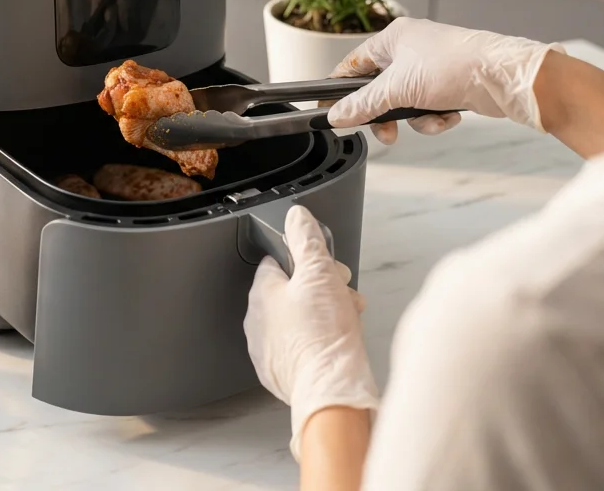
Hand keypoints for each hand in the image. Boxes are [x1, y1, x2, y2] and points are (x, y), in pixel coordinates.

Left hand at [244, 205, 378, 459]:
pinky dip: (318, 342)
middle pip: (291, 292)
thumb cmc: (323, 334)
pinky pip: (299, 347)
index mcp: (260, 293)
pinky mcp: (279, 373)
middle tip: (343, 295)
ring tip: (346, 320)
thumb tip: (296, 216)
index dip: (308, 261)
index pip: (277, 262)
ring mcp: (266, 350)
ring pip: (298, 320)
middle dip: (322, 290)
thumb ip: (306, 239)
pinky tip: (336, 343)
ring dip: (324, 315)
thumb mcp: (319, 272)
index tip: (327, 269)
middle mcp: (257, 321)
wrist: (330, 387)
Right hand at [327, 18, 563, 143]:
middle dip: (385, 114)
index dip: (340, 89)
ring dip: (416, 119)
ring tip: (428, 122)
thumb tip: (337, 115)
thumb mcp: (398, 89)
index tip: (331, 111)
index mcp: (393, 38)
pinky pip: (428, 107)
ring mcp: (431, 66)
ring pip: (406, 102)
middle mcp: (411, 49)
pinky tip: (448, 117)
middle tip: (385, 132)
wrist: (502, 77)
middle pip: (380, 89)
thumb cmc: (455, 65)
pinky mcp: (449, 83)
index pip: (354, 64)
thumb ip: (363, 104)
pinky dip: (435, 117)